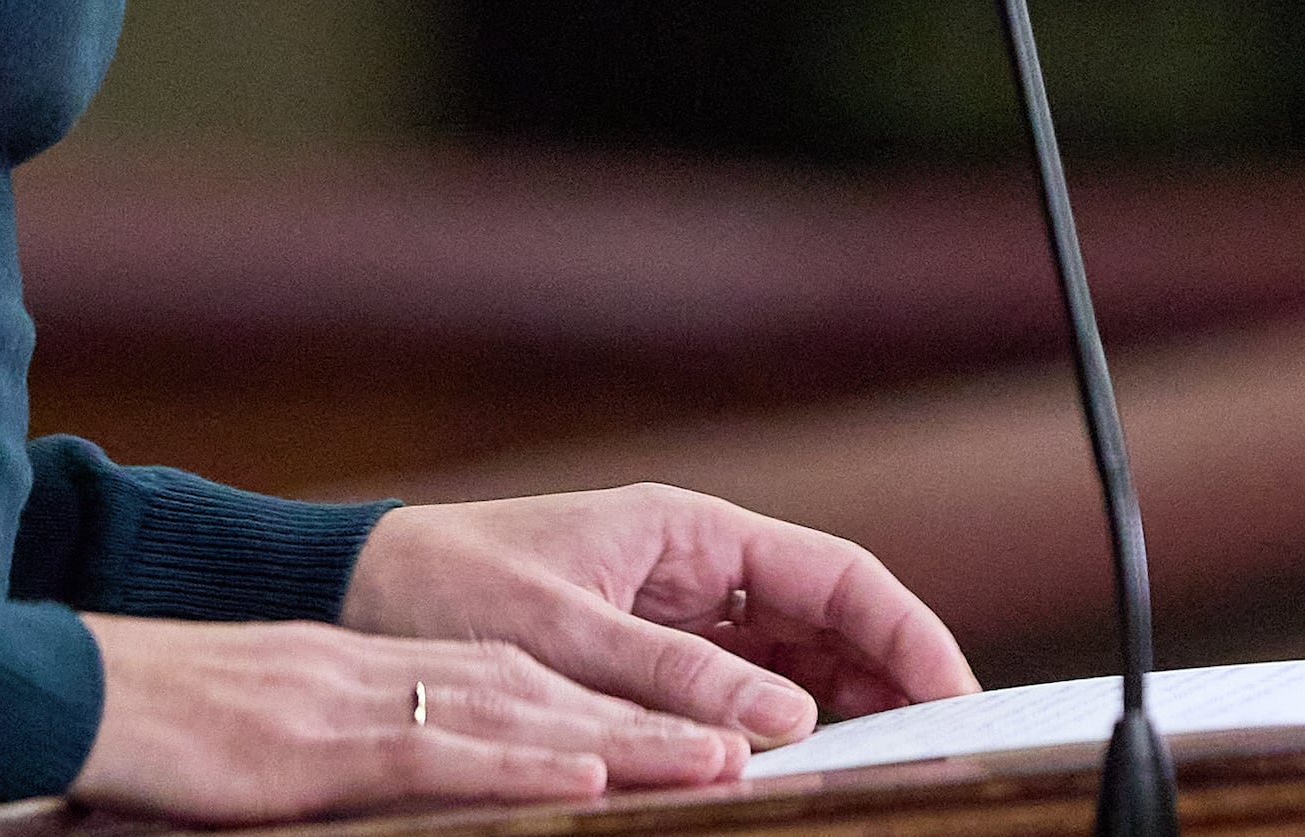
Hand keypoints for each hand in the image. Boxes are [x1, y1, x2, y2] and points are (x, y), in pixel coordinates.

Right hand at [69, 615, 751, 822]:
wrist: (90, 691)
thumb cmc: (191, 730)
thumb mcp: (310, 738)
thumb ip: (390, 752)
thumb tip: (466, 787)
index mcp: (408, 675)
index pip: (550, 691)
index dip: (643, 711)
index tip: (729, 734)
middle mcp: (408, 678)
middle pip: (565, 696)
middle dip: (670, 720)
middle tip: (771, 740)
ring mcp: (372, 705)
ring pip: (528, 717)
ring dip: (632, 739)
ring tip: (723, 759)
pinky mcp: (329, 744)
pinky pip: (440, 751)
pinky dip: (519, 760)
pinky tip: (585, 770)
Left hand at [343, 486, 982, 743]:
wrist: (349, 595)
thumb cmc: (442, 588)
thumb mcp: (559, 633)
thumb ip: (671, 676)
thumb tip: (785, 718)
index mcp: (689, 531)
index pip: (838, 575)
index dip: (908, 634)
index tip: (956, 697)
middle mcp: (694, 568)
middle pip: (829, 622)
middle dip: (891, 679)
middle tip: (938, 750)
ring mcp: (673, 617)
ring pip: (793, 663)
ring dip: (842, 712)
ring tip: (885, 769)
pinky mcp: (642, 664)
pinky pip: (737, 696)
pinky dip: (777, 733)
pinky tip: (798, 774)